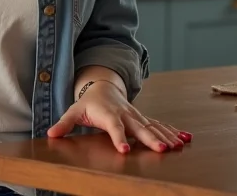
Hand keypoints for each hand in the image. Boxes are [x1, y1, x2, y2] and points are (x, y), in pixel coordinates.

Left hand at [47, 80, 192, 153]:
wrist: (102, 86)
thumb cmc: (88, 103)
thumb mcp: (74, 111)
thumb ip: (64, 124)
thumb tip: (50, 135)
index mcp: (108, 114)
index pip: (114, 127)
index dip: (119, 138)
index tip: (125, 150)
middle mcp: (125, 114)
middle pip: (139, 127)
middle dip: (150, 138)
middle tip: (161, 150)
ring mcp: (136, 116)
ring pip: (153, 126)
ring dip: (166, 136)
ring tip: (179, 146)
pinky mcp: (143, 119)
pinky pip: (160, 125)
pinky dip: (173, 131)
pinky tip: (186, 139)